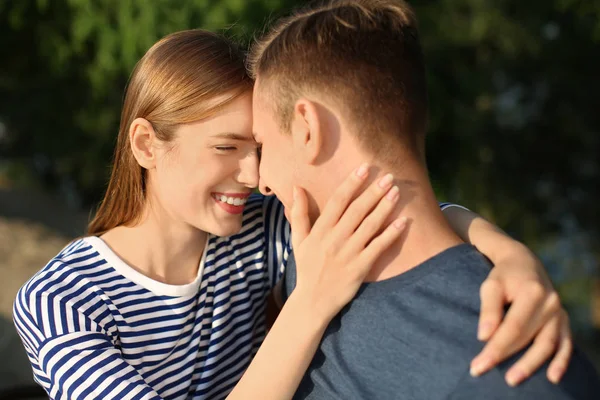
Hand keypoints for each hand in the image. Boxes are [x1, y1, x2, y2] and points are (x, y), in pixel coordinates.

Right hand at [290, 164, 406, 322]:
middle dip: (373, 191)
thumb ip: (298, 213)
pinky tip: (403, 222)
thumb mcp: (298, 240)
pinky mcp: (360, 268)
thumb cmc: (306, 268)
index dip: (352, 183)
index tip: (364, 168)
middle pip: (356, 210)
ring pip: (369, 226)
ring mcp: (348, 253)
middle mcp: (334, 239)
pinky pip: (377, 247)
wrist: (312, 301)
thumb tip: (297, 187)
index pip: (337, 201)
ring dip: (384, 207)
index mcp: (320, 230)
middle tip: (389, 176)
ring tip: (396, 192)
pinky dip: (390, 234)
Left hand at [470, 246, 571, 385]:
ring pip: (547, 345)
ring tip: (512, 380)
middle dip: (504, 357)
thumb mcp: (491, 286)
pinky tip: (552, 377)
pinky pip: (565, 344)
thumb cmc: (503, 277)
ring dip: (531, 365)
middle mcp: (550, 303)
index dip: (495, 348)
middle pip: (527, 337)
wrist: (524, 264)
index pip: (512, 327)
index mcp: (532, 292)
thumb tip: (484, 337)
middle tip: (481, 372)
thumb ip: (488, 310)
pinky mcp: (563, 320)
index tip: (477, 365)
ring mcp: (559, 313)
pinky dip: (561, 362)